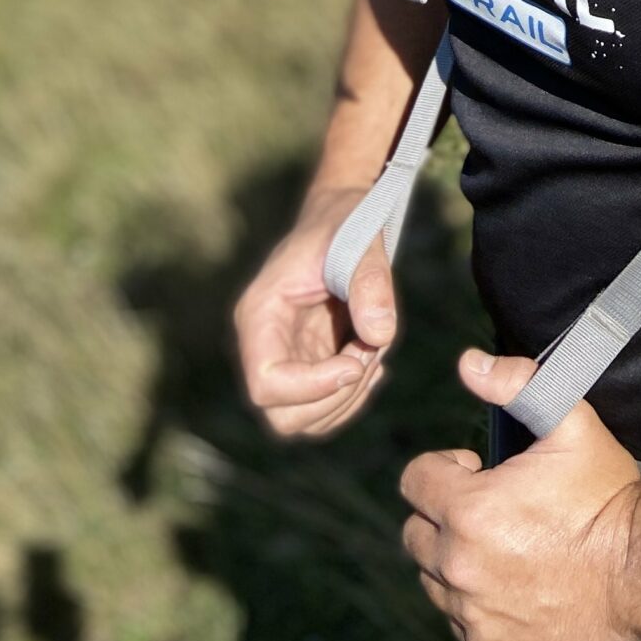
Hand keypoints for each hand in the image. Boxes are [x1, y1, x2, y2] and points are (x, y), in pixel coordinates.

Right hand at [234, 185, 397, 438]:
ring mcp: (284, 360)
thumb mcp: (361, 240)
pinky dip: (352, 397)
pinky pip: (322, 410)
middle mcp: (264, 346)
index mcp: (260, 315)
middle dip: (334, 397)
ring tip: (374, 350)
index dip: (312, 387)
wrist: (345, 219)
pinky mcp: (306, 367)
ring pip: (303, 421)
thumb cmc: (346, 223)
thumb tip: (381, 336)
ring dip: (348, 399)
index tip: (356, 360)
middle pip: (282, 416)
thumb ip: (371, 282)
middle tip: (370, 353)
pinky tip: (373, 358)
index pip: (265, 383)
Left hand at [401, 350, 640, 640]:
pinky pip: (457, 619)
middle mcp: (459, 566)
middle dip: (443, 514)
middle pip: (415, 532)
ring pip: (432, 579)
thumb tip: (468, 363)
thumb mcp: (570, 423)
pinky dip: (473, 601)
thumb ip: (516, 383)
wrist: (640, 572)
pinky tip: (510, 581)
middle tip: (488, 507)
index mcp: (469, 509)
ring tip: (500, 544)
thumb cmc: (604, 495)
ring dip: (454, 558)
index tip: (476, 469)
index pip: (414, 481)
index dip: (444, 467)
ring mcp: (471, 612)